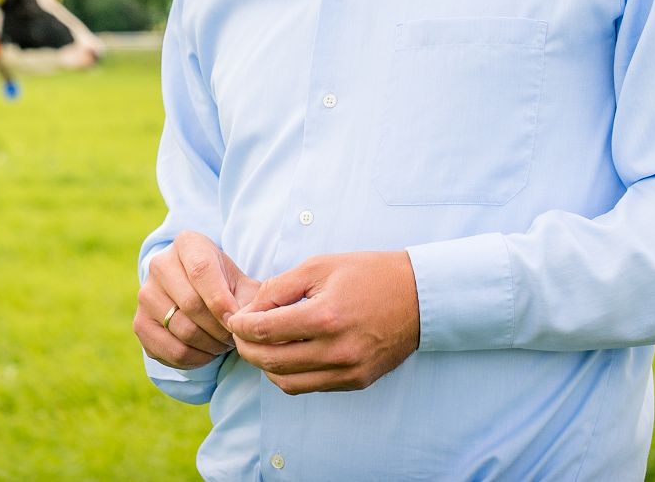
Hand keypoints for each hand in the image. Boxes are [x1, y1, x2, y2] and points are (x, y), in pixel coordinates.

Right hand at [135, 230, 259, 368]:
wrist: (197, 294)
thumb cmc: (225, 286)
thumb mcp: (241, 283)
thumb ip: (250, 299)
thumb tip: (242, 322)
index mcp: (187, 244)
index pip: (200, 270)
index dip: (221, 300)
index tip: (236, 321)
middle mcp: (159, 264)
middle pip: (190, 303)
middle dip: (219, 328)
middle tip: (235, 336)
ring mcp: (145, 294)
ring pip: (182, 330)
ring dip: (210, 345)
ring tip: (223, 343)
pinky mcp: (140, 324)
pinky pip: (170, 350)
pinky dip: (195, 359)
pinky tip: (207, 352)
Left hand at [225, 250, 419, 394]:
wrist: (419, 296)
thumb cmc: (369, 274)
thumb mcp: (320, 266)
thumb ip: (280, 287)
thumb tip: (251, 309)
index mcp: (326, 316)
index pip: (266, 331)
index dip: (242, 326)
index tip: (235, 319)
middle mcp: (336, 350)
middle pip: (271, 362)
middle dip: (246, 349)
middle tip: (240, 335)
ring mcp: (348, 370)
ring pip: (287, 382)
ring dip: (266, 366)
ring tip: (261, 346)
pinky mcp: (357, 381)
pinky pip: (311, 387)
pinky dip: (291, 375)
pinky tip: (287, 356)